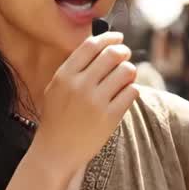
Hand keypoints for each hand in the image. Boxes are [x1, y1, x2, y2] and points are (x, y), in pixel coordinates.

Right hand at [34, 32, 138, 172]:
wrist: (56, 151)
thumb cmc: (58, 118)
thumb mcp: (57, 88)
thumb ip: (76, 68)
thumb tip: (103, 46)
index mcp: (65, 75)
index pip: (92, 46)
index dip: (109, 38)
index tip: (118, 38)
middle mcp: (80, 85)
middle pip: (112, 55)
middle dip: (123, 52)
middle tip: (126, 57)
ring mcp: (95, 102)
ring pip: (126, 71)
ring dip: (130, 72)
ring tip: (126, 79)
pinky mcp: (110, 117)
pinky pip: (132, 92)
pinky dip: (132, 90)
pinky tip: (125, 95)